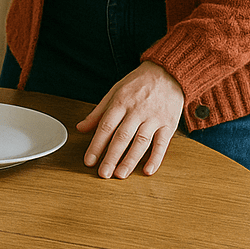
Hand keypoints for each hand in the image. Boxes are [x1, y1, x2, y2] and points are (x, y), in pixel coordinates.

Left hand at [77, 62, 184, 177]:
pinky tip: (147, 170)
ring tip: (120, 175)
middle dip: (111, 157)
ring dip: (130, 160)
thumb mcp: (115, 91)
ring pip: (140, 142)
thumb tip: (81, 128)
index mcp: (120, 101)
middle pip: (122, 136)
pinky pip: (162, 144)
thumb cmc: (138, 83)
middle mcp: (136, 110)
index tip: (89, 160)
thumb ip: (98, 112)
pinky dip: (156, 158)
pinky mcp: (168, 124)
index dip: (96, 144)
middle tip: (103, 174)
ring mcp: (153, 118)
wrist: (167, 73)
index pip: (105, 126)